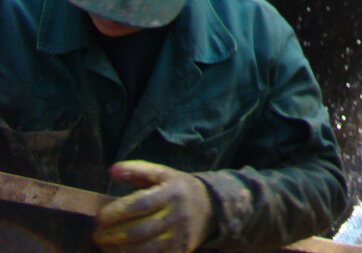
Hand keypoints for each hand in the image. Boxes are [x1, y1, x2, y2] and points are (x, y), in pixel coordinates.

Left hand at [93, 161, 214, 252]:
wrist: (212, 207)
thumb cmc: (180, 189)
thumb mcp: (164, 174)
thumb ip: (137, 170)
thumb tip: (111, 170)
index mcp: (173, 193)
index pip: (141, 204)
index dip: (117, 212)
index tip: (100, 216)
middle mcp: (178, 215)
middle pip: (140, 230)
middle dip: (112, 235)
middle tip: (96, 234)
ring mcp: (180, 236)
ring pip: (144, 249)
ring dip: (118, 251)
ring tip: (104, 246)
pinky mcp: (180, 251)